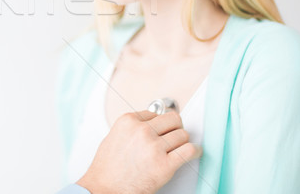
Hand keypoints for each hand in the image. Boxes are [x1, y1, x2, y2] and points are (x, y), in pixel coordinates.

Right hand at [76, 110, 201, 193]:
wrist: (104, 189)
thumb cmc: (107, 169)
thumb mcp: (114, 137)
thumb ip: (132, 128)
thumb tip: (150, 125)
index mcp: (128, 121)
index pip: (155, 113)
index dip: (159, 123)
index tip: (162, 129)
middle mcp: (142, 131)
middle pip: (173, 119)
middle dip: (174, 128)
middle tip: (174, 135)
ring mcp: (154, 147)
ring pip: (182, 134)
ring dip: (182, 141)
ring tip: (179, 148)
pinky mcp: (165, 164)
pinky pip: (189, 150)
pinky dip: (194, 151)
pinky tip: (192, 153)